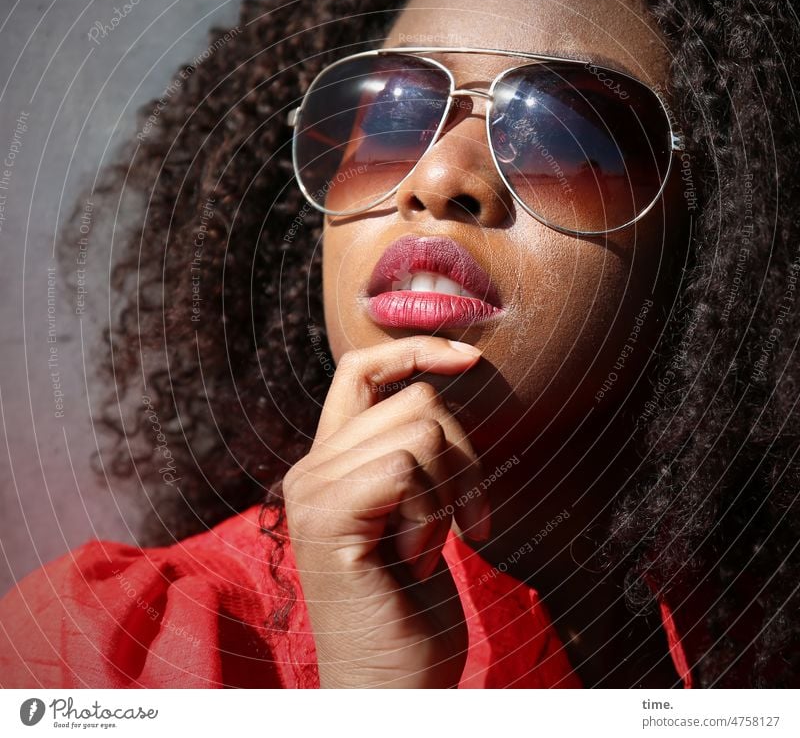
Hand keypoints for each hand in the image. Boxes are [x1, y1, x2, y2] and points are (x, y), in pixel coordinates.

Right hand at [282, 336, 490, 687]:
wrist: (390, 685)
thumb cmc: (411, 606)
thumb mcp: (417, 512)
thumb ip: (409, 452)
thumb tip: (442, 386)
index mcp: (332, 461)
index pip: (362, 369)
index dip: (415, 349)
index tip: (469, 359)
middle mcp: (312, 467)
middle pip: (417, 399)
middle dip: (463, 459)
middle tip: (458, 521)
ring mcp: (313, 490)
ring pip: (422, 429)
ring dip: (449, 493)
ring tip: (429, 546)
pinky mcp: (327, 517)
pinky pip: (408, 467)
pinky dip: (435, 513)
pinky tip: (420, 558)